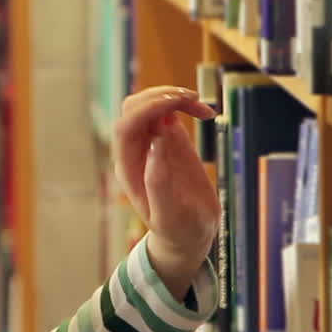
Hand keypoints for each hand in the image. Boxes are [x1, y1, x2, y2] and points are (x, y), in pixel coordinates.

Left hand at [113, 86, 218, 300]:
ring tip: (201, 106)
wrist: (188, 235)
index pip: (126, 126)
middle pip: (134, 108)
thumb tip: (156, 141)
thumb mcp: (170, 215)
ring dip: (173, 97)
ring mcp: (151, 143)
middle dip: (160, 96)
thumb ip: (160, 182)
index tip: (175, 105)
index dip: (147, 109)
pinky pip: (168, 111)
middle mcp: (135, 152)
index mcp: (129, 169)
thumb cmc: (178, 230)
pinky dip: (185, 104)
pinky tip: (205, 112)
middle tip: (193, 100)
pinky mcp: (169, 140)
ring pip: (150, 105)